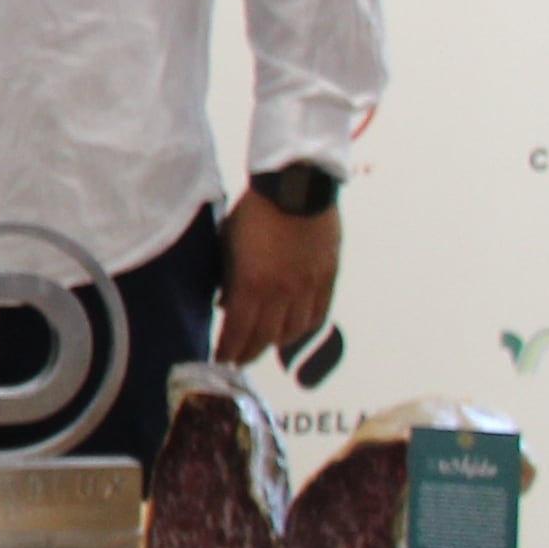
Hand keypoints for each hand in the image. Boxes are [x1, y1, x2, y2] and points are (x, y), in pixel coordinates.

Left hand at [215, 189, 339, 365]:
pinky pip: (318, 314)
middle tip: (238, 360)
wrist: (296, 187)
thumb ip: (228, 280)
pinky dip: (304, 328)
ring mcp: (308, 286)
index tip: (220, 359)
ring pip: (294, 331)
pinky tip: (293, 332)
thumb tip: (226, 306)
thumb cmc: (255, 212)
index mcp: (252, 284)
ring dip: (276, 343)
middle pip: (265, 337)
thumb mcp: (229, 246)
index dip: (228, 349)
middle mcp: (282, 292)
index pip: (238, 331)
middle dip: (248, 352)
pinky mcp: (328, 277)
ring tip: (264, 346)